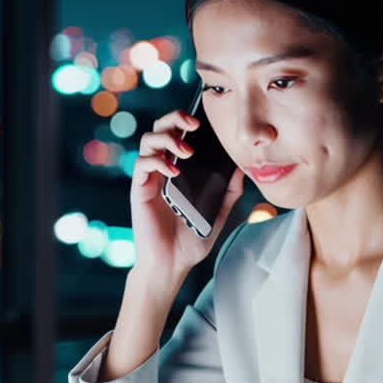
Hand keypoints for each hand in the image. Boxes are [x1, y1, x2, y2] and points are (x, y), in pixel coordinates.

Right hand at [130, 109, 244, 279]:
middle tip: (193, 123)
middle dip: (174, 118)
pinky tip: (174, 172)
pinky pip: (142, 164)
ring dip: (168, 138)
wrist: (172, 264)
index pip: (177, 133)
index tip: (203, 121)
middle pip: (159, 128)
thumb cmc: (191, 240)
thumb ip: (229, 191)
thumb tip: (242, 168)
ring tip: (186, 151)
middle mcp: (161, 169)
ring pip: (148, 140)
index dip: (185, 120)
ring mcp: (149, 178)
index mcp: (179, 169)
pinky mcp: (140, 190)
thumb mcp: (217, 212)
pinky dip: (158, 161)